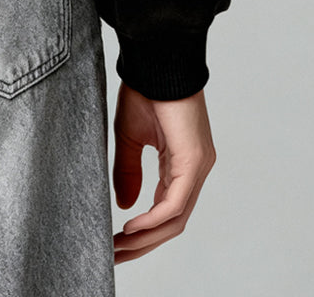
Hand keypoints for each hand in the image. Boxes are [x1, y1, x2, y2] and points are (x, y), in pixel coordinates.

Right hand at [111, 81, 216, 263]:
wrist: (155, 58)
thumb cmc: (144, 88)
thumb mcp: (129, 137)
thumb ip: (128, 172)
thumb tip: (126, 206)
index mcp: (182, 164)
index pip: (167, 211)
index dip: (143, 232)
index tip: (116, 243)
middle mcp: (195, 170)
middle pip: (173, 223)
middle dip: (143, 244)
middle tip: (115, 255)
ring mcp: (198, 166)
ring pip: (176, 218)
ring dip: (146, 238)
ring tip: (119, 246)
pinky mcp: (194, 160)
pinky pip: (175, 202)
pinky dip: (153, 219)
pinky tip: (132, 226)